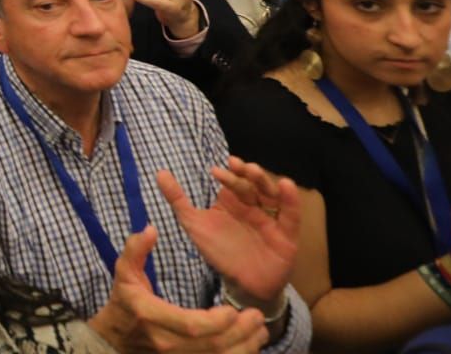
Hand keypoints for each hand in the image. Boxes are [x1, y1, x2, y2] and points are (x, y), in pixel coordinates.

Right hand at [88, 226, 267, 353]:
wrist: (114, 339)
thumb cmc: (124, 302)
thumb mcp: (124, 273)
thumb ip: (135, 250)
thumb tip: (150, 229)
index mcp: (151, 315)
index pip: (191, 325)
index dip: (216, 322)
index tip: (232, 310)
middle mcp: (165, 343)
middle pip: (212, 345)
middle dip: (240, 333)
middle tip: (256, 316)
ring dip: (244, 347)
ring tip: (259, 330)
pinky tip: (248, 344)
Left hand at [157, 157, 298, 305]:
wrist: (243, 285)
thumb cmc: (219, 251)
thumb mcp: (194, 224)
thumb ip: (178, 199)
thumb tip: (159, 172)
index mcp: (232, 201)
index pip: (232, 182)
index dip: (226, 175)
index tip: (215, 171)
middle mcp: (252, 206)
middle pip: (252, 184)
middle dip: (245, 173)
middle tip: (238, 165)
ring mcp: (270, 218)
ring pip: (270, 194)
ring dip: (264, 181)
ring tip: (255, 171)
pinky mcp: (286, 234)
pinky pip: (290, 214)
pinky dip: (290, 199)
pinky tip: (285, 184)